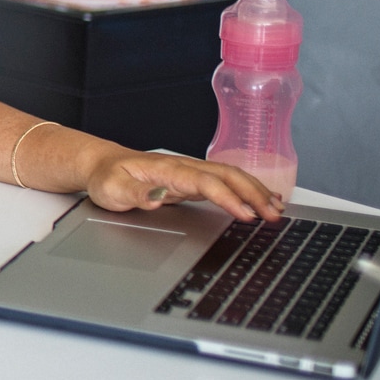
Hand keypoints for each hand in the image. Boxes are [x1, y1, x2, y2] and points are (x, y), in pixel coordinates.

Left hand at [84, 150, 285, 223]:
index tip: (246, 213)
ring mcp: (190, 172)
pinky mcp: (192, 180)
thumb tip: (157, 199)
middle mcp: (184, 167)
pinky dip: (247, 190)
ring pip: (231, 177)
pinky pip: (225, 183)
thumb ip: (136, 194)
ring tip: (277, 209)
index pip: (205, 182)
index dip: (228, 198)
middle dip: (253, 194)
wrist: (102, 164)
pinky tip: (262, 199)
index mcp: (168, 169)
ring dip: (255, 191)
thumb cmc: (107, 177)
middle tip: (274, 215)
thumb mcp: (112, 189)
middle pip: (226, 176)